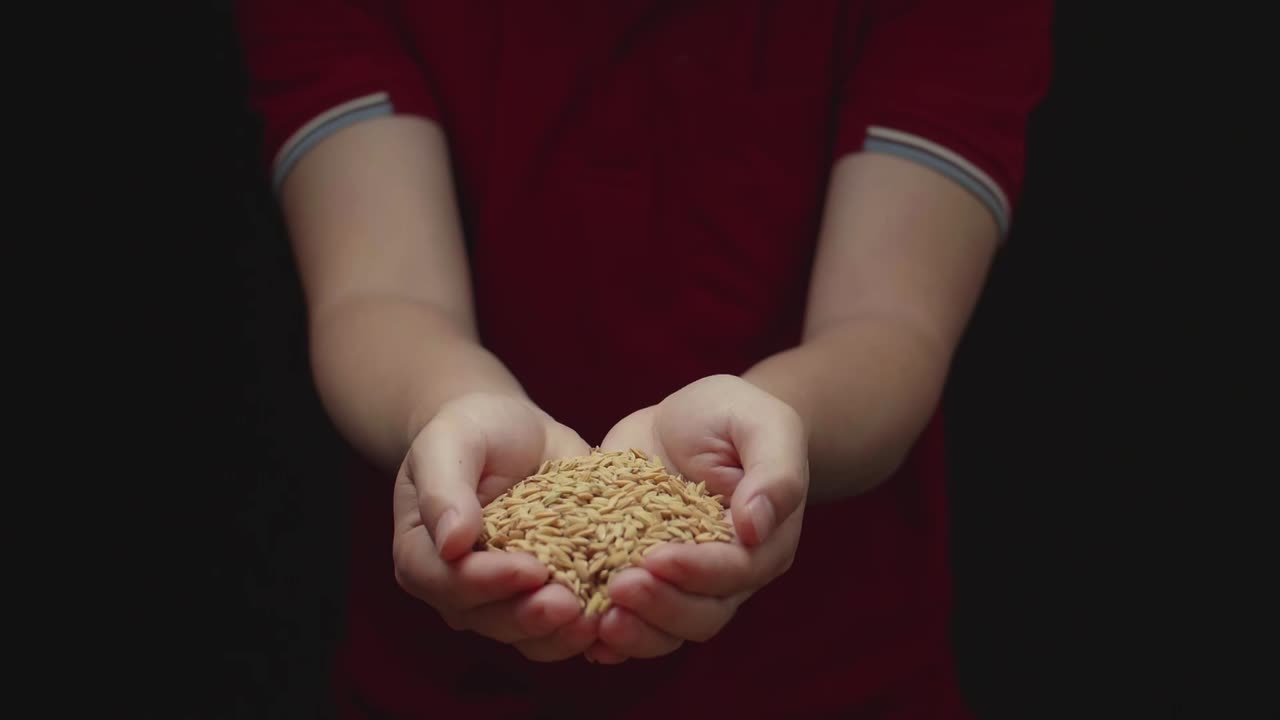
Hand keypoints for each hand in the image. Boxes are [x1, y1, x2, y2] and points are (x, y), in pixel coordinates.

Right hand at [392, 393, 598, 660]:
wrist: (511, 432)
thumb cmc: (471, 431)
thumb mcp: (449, 442)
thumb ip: (445, 489)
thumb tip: (452, 542)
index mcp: (422, 554)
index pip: (448, 580)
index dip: (487, 581)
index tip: (530, 569)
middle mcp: (456, 589)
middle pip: (488, 618)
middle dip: (529, 616)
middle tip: (570, 606)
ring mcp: (501, 599)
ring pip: (525, 634)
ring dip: (559, 635)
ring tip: (595, 620)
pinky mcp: (541, 597)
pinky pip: (559, 628)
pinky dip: (586, 629)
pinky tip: (612, 619)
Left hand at [585, 375, 807, 663]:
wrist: (687, 418)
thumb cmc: (733, 415)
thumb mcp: (762, 424)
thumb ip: (774, 472)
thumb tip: (756, 526)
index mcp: (762, 542)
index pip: (734, 570)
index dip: (697, 571)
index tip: (657, 559)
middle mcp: (726, 574)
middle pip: (702, 614)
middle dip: (660, 607)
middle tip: (619, 587)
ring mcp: (683, 583)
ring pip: (667, 629)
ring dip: (635, 632)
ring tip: (599, 621)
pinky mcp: (643, 578)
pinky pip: (632, 620)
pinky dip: (611, 638)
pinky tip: (585, 638)